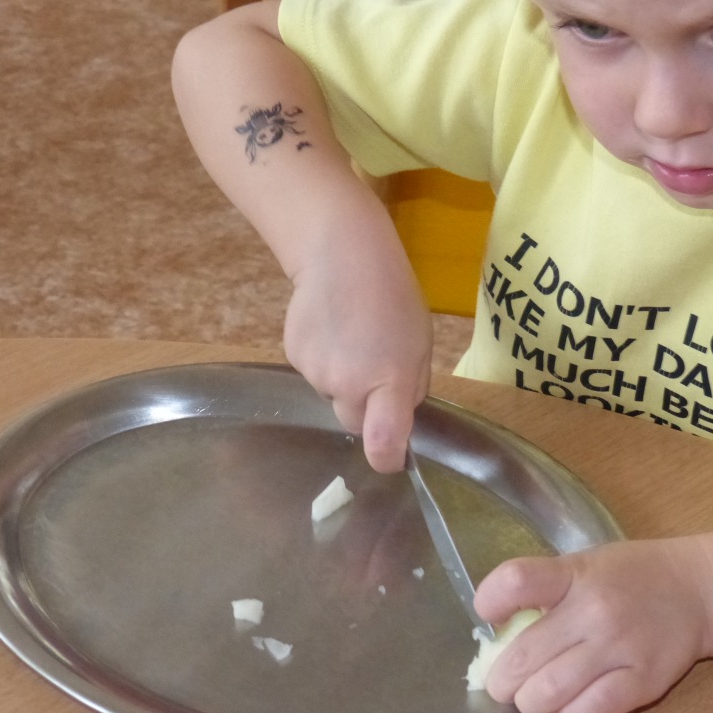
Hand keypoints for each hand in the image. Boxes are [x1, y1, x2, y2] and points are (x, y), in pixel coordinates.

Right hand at [283, 251, 431, 471]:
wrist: (341, 253)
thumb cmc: (393, 296)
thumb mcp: (420, 344)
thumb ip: (410, 387)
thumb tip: (399, 418)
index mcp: (389, 381)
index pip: (382, 442)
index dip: (387, 459)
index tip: (393, 458)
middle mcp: (348, 384)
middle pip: (354, 423)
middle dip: (365, 409)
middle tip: (375, 371)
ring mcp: (315, 372)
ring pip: (332, 395)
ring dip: (343, 379)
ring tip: (353, 337)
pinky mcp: (292, 356)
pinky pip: (313, 373)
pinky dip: (323, 360)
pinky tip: (332, 329)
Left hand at [473, 538, 711, 712]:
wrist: (697, 589)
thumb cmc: (631, 576)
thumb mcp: (585, 565)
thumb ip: (545, 591)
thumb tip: (497, 633)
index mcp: (575, 574)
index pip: (515, 582)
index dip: (490, 601)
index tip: (490, 615)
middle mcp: (595, 610)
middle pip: (522, 656)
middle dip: (502, 679)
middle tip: (506, 680)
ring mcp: (620, 647)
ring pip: (548, 693)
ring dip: (530, 701)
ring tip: (534, 695)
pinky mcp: (643, 682)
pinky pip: (587, 712)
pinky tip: (568, 703)